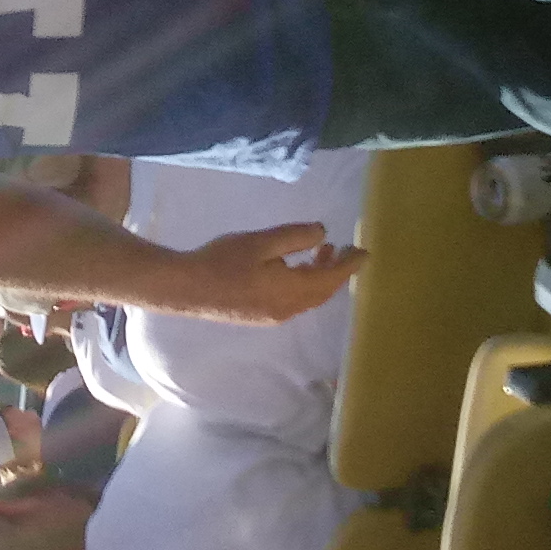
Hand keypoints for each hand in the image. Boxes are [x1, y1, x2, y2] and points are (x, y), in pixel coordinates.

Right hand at [160, 222, 366, 324]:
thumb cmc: (222, 261)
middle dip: (337, 271)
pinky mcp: (260, 315)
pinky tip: (293, 268)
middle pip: (323, 292)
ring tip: (320, 251)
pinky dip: (305, 284)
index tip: (364, 252)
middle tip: (345, 248)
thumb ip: (295, 237)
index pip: (331, 279)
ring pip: (309, 298)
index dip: (349, 265)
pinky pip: (295, 301)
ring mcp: (273, 316)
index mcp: (291, 291)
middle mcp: (288, 309)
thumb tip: (323, 233)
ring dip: (320, 276)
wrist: (186, 289)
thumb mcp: (261, 242)